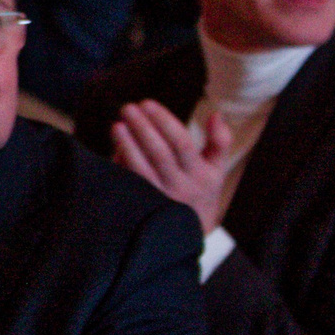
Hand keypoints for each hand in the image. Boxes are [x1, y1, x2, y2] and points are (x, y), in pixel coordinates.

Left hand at [110, 99, 230, 235]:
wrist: (189, 232)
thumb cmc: (202, 189)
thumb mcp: (217, 168)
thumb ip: (220, 141)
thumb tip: (216, 114)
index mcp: (202, 174)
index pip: (182, 143)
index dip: (163, 121)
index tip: (147, 103)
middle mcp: (181, 187)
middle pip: (159, 153)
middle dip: (142, 128)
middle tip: (128, 108)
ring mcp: (160, 198)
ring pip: (141, 169)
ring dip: (127, 145)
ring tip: (117, 125)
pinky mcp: (142, 205)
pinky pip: (129, 182)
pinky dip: (120, 164)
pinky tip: (114, 148)